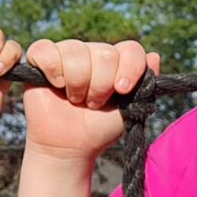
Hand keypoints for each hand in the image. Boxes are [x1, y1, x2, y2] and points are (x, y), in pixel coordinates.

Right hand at [21, 38, 159, 159]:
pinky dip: (52, 68)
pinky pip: (45, 50)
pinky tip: (56, 84)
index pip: (130, 49)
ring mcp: (67, 54)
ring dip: (77, 83)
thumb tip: (154, 56)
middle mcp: (93, 53)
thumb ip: (144, 86)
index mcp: (117, 62)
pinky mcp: (41, 59)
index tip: (123, 90)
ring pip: (75, 51)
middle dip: (101, 85)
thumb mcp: (129, 110)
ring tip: (75, 99)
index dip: (130, 68)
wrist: (68, 147)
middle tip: (93, 104)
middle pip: (105, 54)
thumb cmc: (98, 129)